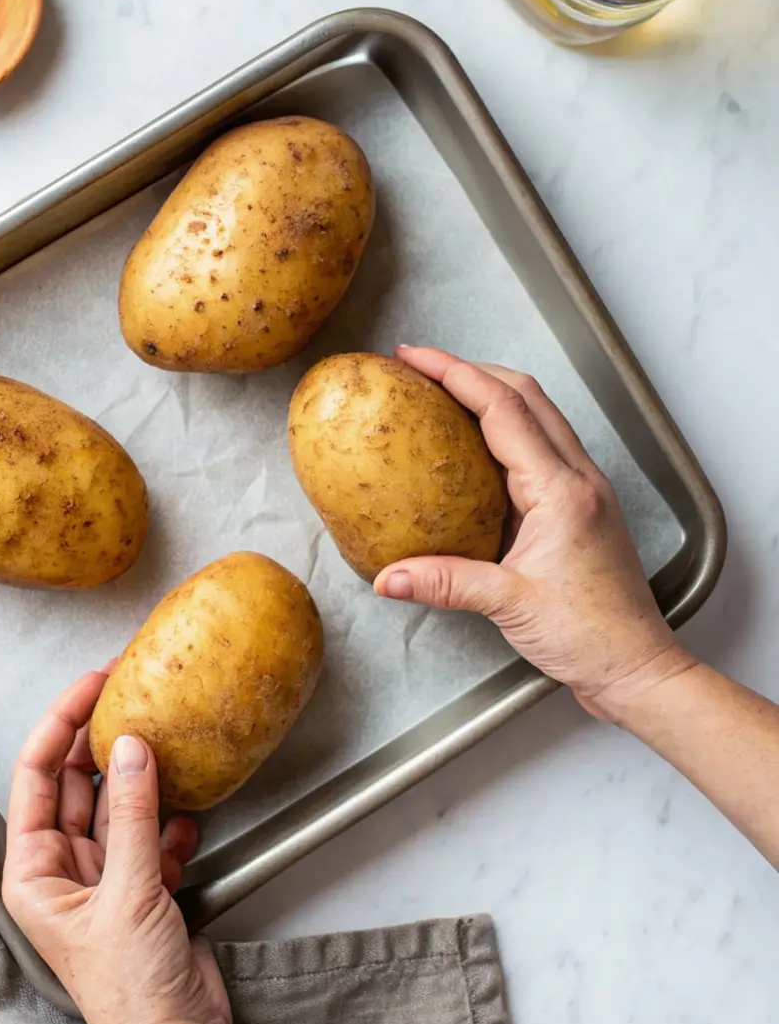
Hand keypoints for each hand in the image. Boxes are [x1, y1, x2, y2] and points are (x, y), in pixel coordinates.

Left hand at [2, 670, 230, 1023]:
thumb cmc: (132, 992)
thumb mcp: (130, 893)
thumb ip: (130, 815)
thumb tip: (129, 748)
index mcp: (32, 873)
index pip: (34, 777)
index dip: (59, 725)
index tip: (91, 686)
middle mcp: (62, 871)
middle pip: (73, 785)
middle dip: (98, 740)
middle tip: (127, 691)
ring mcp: (104, 879)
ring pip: (116, 806)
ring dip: (140, 778)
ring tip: (163, 738)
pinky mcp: (143, 890)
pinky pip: (151, 836)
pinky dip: (170, 821)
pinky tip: (189, 811)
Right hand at [373, 346, 695, 716]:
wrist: (636, 665)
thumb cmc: (590, 637)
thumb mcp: (509, 605)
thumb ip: (444, 584)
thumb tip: (387, 577)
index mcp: (561, 491)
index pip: (504, 410)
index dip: (456, 375)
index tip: (415, 358)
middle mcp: (578, 479)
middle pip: (525, 395)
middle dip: (471, 371)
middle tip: (421, 367)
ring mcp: (583, 489)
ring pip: (537, 416)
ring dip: (490, 394)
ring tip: (441, 393)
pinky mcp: (579, 506)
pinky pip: (540, 447)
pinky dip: (504, 428)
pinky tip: (471, 446)